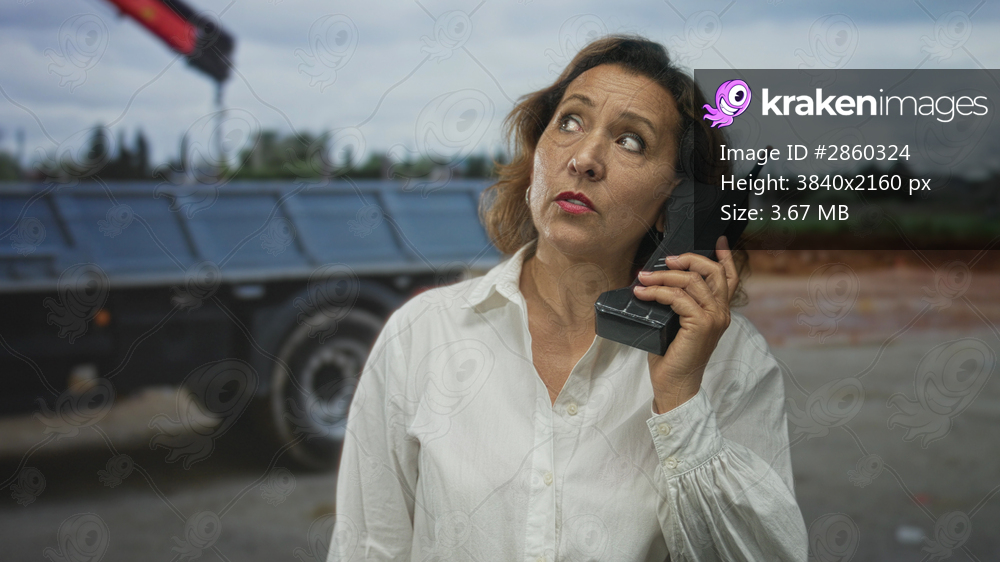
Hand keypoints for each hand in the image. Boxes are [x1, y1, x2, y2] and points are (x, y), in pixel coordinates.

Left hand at [632, 236, 739, 413]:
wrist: (675, 384)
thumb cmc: (673, 356)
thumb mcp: (678, 323)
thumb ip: (680, 304)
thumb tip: (659, 281)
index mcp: (720, 312)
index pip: (729, 279)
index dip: (725, 258)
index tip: (718, 240)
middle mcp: (722, 313)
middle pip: (712, 272)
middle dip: (688, 260)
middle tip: (667, 261)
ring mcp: (713, 318)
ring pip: (692, 282)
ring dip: (664, 276)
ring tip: (643, 277)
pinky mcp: (701, 325)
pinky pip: (678, 297)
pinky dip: (657, 292)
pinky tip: (642, 292)